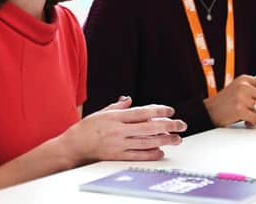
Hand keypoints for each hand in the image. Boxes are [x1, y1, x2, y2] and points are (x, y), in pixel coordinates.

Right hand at [62, 96, 186, 163]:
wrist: (75, 145)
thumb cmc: (87, 128)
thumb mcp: (101, 112)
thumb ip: (117, 107)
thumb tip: (129, 100)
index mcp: (115, 117)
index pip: (141, 112)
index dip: (157, 111)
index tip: (170, 110)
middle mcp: (118, 130)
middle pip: (148, 128)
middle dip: (167, 126)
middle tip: (181, 125)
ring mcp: (118, 144)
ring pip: (146, 142)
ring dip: (164, 140)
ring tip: (176, 139)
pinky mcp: (117, 156)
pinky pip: (138, 155)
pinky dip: (150, 154)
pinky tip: (160, 151)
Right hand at [203, 75, 255, 127]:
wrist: (208, 110)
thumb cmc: (225, 102)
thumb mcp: (239, 89)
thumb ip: (254, 89)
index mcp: (244, 79)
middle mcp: (243, 86)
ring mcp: (240, 97)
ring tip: (252, 117)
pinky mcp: (239, 109)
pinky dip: (253, 122)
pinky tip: (246, 121)